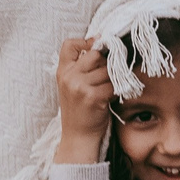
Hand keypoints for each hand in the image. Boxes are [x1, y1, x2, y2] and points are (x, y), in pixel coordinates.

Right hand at [53, 37, 113, 165]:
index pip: (69, 44)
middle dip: (106, 63)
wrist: (78, 137)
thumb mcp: (72, 86)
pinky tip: (113, 97)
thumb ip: (81, 68)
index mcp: (62, 72)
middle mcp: (69, 77)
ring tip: (109, 89)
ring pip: (108, 70)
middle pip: (95, 55)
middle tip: (108, 75)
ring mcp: (80, 87)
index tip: (96, 48)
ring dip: (114, 78)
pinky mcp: (93, 97)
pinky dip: (118, 90)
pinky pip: (114, 85)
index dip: (85, 42)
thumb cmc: (79, 111)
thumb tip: (104, 46)